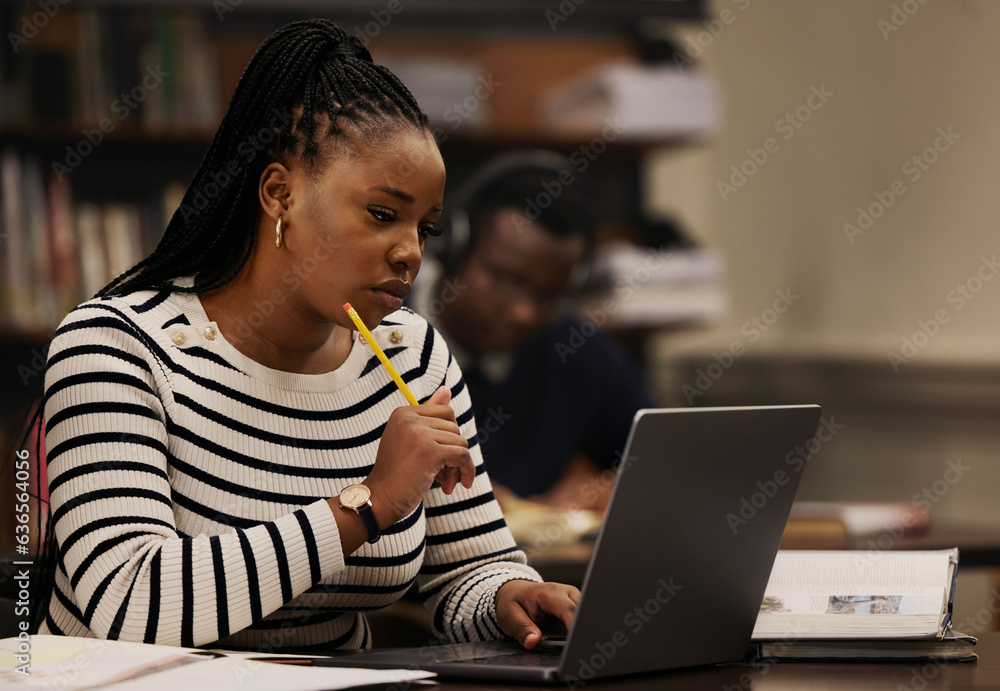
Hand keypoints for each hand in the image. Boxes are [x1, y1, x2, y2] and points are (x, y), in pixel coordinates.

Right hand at [365, 386, 475, 526]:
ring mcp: (419, 434)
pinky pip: (463, 456)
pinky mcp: (430, 452)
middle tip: (444, 475)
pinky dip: (465, 471)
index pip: (445, 413)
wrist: (380, 499)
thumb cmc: (395, 473)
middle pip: (454, 428)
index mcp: (403, 413)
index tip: (441, 457)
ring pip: (460, 442)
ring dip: (457, 466)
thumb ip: (428, 415)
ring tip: (443, 483)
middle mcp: (409, 419)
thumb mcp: (410, 440)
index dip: (448, 436)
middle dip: (453, 452)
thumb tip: (447, 389)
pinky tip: (457, 485)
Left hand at [495, 580, 580, 648]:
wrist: (515, 592)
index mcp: (550, 592)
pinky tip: (568, 640)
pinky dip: (577, 633)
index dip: (575, 626)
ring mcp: (574, 601)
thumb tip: (533, 642)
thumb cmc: (513, 601)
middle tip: (572, 649)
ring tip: (564, 642)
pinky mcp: (576, 610)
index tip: (576, 642)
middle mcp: (567, 594)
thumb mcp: (510, 615)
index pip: (569, 610)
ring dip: (579, 633)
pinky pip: (582, 623)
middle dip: (580, 631)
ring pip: (586, 619)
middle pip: (583, 614)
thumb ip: (522, 629)